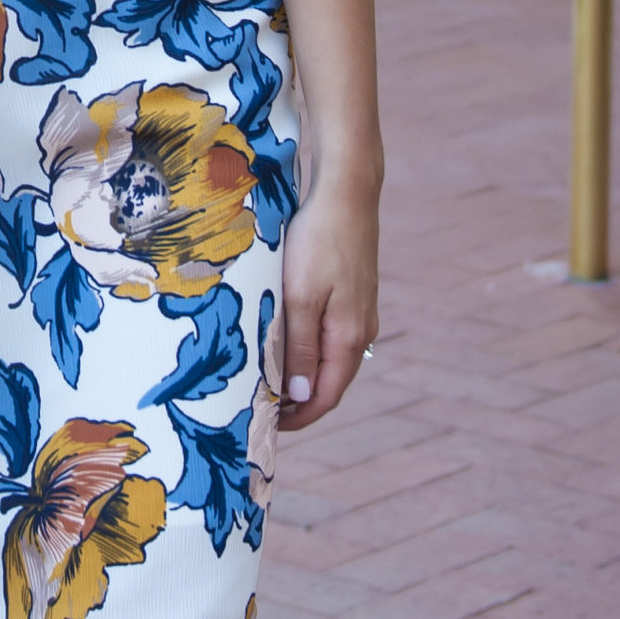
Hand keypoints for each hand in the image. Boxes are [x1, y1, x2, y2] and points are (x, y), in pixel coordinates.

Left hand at [274, 185, 378, 432]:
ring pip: (327, 357)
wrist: (345, 193)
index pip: (326, 397)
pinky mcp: (352, 294)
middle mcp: (360, 330)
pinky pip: (328, 334)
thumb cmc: (318, 241)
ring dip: (300, 371)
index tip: (267, 425)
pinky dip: (306, 347)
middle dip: (297, 398)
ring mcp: (358, 312)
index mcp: (348, 337)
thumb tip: (302, 396)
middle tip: (259, 404)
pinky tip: (282, 338)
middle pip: (328, 381)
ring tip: (265, 374)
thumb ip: (299, 348)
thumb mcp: (300, 297)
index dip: (299, 417)